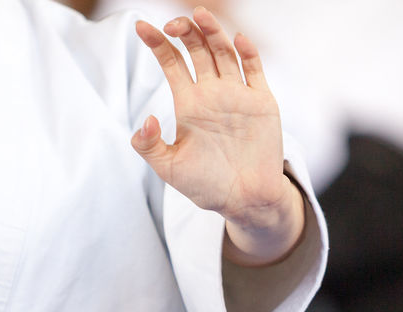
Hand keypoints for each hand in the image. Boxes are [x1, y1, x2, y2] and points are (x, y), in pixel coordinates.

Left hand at [133, 8, 304, 264]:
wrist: (244, 201)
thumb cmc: (206, 186)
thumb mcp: (169, 169)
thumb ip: (148, 147)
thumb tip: (143, 121)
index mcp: (189, 103)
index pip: (172, 63)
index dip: (157, 43)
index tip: (140, 26)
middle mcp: (213, 93)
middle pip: (198, 50)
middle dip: (186, 32)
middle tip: (174, 23)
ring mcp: (238, 95)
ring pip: (224, 53)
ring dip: (213, 32)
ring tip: (201, 15)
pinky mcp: (262, 102)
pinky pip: (254, 71)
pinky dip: (247, 53)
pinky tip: (237, 40)